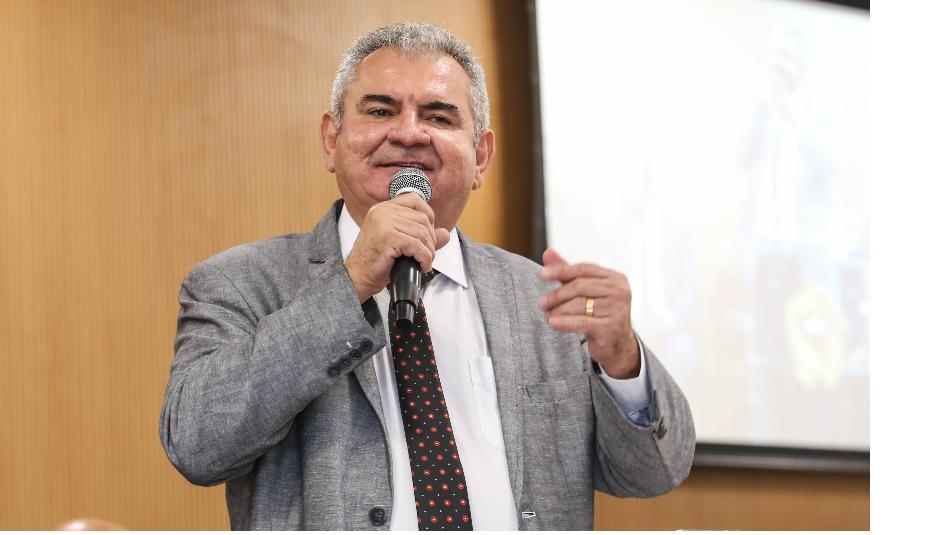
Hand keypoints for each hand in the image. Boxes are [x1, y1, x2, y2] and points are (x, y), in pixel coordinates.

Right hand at [344, 195, 450, 302]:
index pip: (415, 200)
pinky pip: (417, 245)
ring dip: (429, 251)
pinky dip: (425, 258)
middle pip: (422, 219)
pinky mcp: (388, 237)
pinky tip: (421, 266)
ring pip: (422, 233)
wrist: (357, 277)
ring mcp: (384, 222)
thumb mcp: (401, 244)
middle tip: (426, 255)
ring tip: (423, 262)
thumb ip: (422, 236)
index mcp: (383, 208)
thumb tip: (446, 234)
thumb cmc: (376, 262)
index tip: (427, 234)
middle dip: (430, 240)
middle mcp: (382, 211)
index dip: (428, 215)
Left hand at [538, 248, 640, 378]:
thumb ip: (568, 272)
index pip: (584, 269)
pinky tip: (552, 322)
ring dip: (558, 310)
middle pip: (580, 286)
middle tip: (542, 302)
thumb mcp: (586, 292)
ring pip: (579, 305)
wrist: (618, 345)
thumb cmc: (601, 314)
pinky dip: (564, 322)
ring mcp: (617, 310)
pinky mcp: (611, 328)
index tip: (542, 274)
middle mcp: (619, 292)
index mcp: (615, 278)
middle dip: (557, 294)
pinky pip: (582, 322)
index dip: (561, 270)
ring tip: (547, 314)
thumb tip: (548, 253)